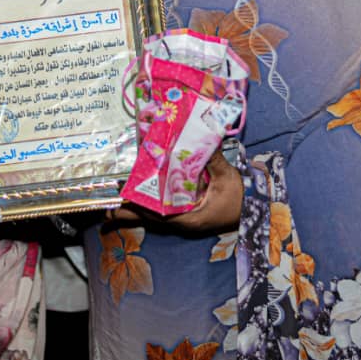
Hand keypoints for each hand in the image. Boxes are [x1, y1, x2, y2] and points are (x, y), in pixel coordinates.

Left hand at [105, 149, 242, 234]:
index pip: (159, 215)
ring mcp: (183, 220)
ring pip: (153, 217)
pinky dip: (149, 204)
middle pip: (148, 220)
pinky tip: (139, 196)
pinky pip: (162, 211)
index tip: (122, 200)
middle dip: (128, 215)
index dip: (139, 208)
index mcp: (191, 218)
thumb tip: (200, 137)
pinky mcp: (185, 215)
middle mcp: (182, 223)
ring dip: (135, 209)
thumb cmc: (241, 198)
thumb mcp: (227, 178)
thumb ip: (212, 160)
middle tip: (105, 212)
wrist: (255, 211)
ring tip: (114, 203)